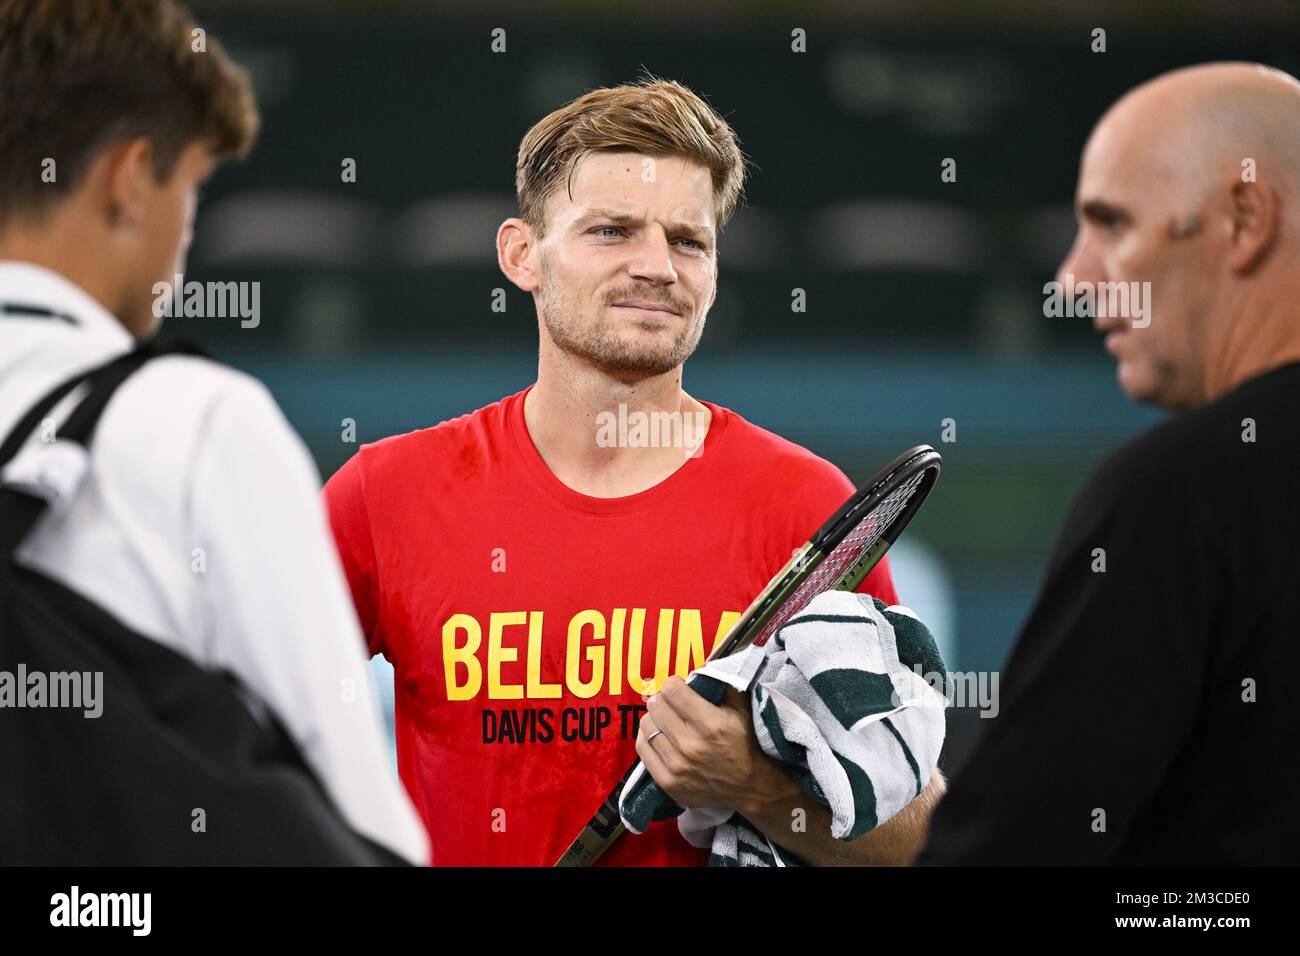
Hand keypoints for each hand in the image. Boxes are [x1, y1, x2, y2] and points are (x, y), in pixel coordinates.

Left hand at [635, 675, 778, 815]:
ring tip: (665, 718)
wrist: (748, 787)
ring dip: (654, 717)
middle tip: (670, 702)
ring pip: (647, 725)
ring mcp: (677, 766)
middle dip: (663, 699)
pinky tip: (657, 734)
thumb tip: (703, 668)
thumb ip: (723, 685)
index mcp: (710, 724)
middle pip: (656, 705)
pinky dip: (647, 737)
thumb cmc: (744, 745)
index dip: (674, 684)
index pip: (672, 690)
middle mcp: (691, 745)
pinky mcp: (668, 782)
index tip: (678, 687)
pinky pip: (642, 748)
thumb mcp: (742, 710)